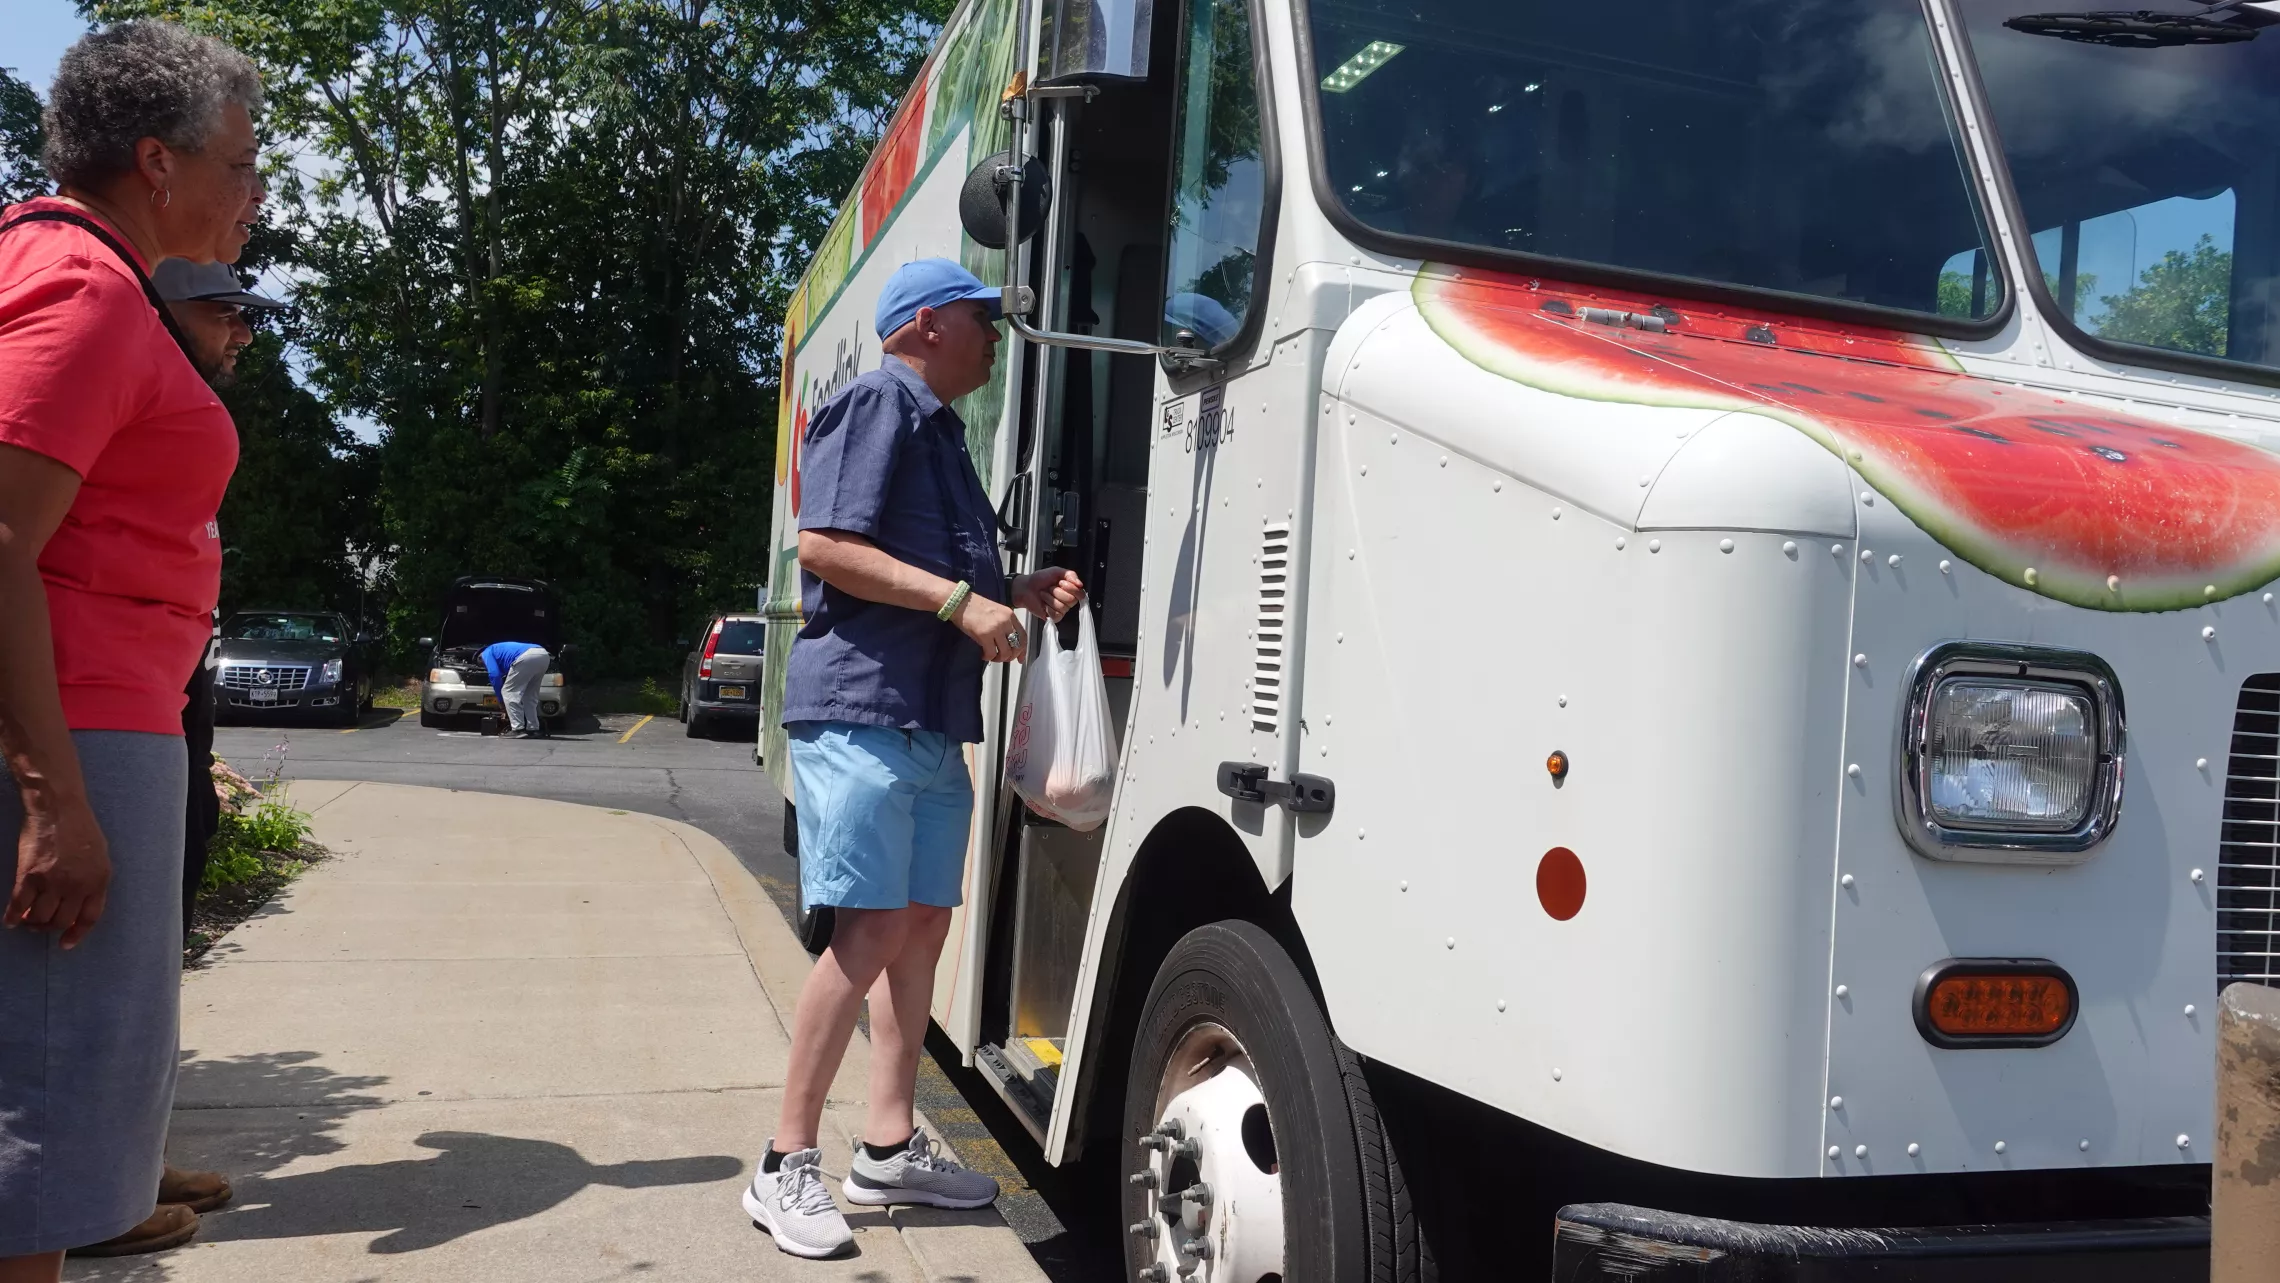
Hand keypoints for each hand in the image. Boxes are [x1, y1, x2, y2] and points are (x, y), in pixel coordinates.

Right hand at [6, 792, 109, 947]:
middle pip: (62, 921)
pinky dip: (13, 917)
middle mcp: (78, 885)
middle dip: (50, 928)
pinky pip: (19, 905)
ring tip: (27, 921)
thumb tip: (79, 902)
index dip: (77, 933)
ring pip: (41, 917)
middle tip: (40, 925)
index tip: (66, 943)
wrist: (58, 808)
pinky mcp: (29, 876)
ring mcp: (53, 882)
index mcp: (99, 880)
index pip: (90, 917)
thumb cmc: (81, 827)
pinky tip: (10, 921)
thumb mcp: (100, 856)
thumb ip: (92, 880)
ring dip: (32, 923)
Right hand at [951, 591, 1026, 662]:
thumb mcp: (995, 612)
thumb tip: (1008, 642)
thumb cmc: (974, 606)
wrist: (959, 601)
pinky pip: (991, 653)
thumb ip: (1004, 624)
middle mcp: (1006, 621)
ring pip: (1005, 652)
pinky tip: (983, 655)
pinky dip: (988, 657)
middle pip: (1016, 646)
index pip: (1023, 636)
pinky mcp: (984, 634)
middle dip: (1010, 657)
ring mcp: (996, 628)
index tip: (1020, 658)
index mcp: (1010, 615)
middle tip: (1002, 658)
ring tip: (992, 656)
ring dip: (999, 658)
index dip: (1023, 650)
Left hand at [1012, 569, 1083, 621]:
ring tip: (1044, 595)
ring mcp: (1061, 609)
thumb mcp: (1056, 571)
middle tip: (1049, 588)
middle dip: (1057, 592)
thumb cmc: (1040, 579)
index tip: (1061, 582)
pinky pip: (1057, 615)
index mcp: (1071, 590)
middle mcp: (1068, 601)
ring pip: (1062, 607)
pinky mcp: (1054, 617)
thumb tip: (1080, 584)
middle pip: (1071, 600)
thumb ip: (1070, 574)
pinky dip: (1048, 608)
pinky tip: (1044, 604)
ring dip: (1050, 599)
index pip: (1081, 594)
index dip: (1071, 588)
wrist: (1026, 587)